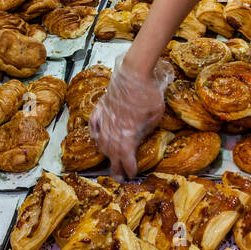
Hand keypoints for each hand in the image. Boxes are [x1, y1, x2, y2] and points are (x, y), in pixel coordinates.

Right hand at [87, 54, 174, 177]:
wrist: (134, 71)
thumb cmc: (149, 91)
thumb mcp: (156, 114)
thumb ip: (147, 129)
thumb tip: (140, 138)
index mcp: (128, 131)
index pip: (126, 156)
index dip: (129, 167)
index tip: (132, 174)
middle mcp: (114, 127)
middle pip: (113, 153)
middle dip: (116, 167)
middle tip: (118, 178)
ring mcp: (106, 116)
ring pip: (102, 140)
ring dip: (106, 154)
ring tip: (110, 162)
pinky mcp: (102, 106)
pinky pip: (94, 124)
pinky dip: (94, 134)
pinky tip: (96, 139)